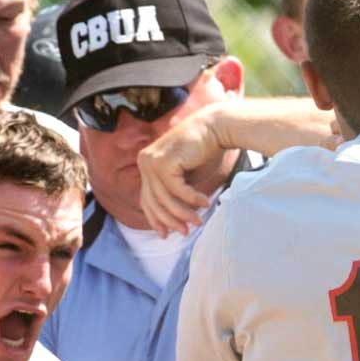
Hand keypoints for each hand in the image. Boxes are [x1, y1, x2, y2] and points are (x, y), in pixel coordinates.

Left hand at [139, 106, 225, 236]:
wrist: (215, 126)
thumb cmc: (203, 151)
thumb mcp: (184, 176)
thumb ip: (174, 194)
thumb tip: (171, 223)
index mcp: (146, 163)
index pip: (146, 198)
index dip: (156, 218)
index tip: (166, 234)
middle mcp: (144, 161)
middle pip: (153, 201)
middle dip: (170, 220)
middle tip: (186, 232)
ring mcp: (151, 161)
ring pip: (165, 198)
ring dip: (183, 213)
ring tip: (198, 221)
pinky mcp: (163, 162)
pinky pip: (177, 190)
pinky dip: (192, 199)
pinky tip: (205, 203)